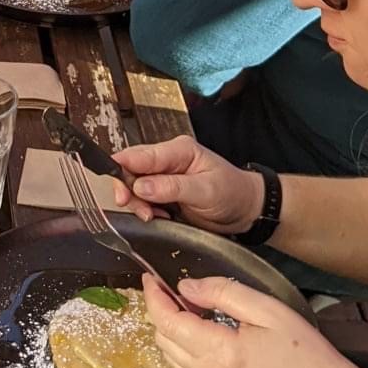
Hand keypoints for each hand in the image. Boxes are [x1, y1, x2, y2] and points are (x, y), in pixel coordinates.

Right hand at [106, 133, 264, 233]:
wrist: (246, 210)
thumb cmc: (233, 193)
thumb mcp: (206, 190)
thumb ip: (172, 187)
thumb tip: (140, 186)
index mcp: (178, 150)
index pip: (139, 155)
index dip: (123, 170)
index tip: (121, 192)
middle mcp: (167, 160)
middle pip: (132, 170)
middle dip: (130, 192)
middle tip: (139, 210)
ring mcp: (165, 177)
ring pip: (135, 187)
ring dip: (138, 204)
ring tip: (153, 216)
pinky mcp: (164, 193)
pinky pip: (144, 200)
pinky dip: (146, 210)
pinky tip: (159, 217)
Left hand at [142, 275, 355, 367]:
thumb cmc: (306, 356)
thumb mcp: (268, 311)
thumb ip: (223, 293)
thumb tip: (187, 287)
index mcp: (219, 352)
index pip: (167, 321)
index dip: (153, 297)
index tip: (150, 277)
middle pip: (164, 341)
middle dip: (160, 312)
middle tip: (172, 289)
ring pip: (174, 359)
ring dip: (171, 332)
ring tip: (189, 309)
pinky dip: (185, 350)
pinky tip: (204, 335)